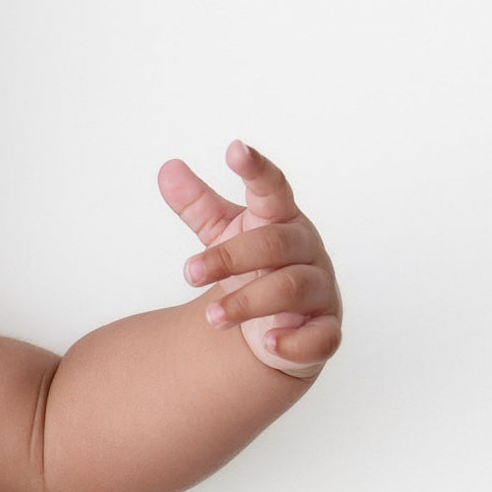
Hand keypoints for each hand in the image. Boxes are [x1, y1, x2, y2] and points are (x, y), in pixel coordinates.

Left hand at [161, 141, 342, 379]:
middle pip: (273, 244)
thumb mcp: (224, 233)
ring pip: (290, 288)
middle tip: (188, 272)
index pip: (273, 189)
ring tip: (210, 316)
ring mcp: (320, 291)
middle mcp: (306, 251)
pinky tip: (267, 342)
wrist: (274, 321)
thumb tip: (167, 168)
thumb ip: (198, 205)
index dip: (256, 170)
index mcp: (282, 220)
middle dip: (229, 258)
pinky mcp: (324, 332)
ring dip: (246, 302)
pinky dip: (292, 341)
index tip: (235, 149)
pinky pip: (319, 337)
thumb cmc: (253, 267)